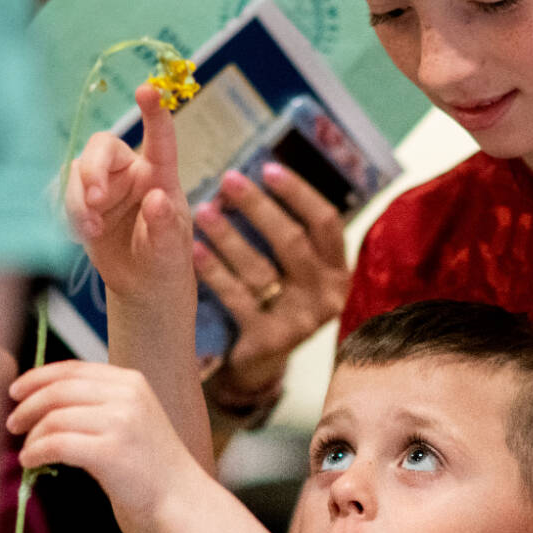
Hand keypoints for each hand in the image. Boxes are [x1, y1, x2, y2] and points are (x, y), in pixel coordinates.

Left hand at [7, 359, 199, 519]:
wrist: (181, 506)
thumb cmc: (151, 470)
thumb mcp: (131, 421)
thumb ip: (99, 403)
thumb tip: (43, 399)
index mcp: (131, 382)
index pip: (73, 369)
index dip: (37, 377)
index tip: (15, 391)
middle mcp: (127, 396)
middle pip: (59, 390)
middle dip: (28, 406)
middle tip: (12, 425)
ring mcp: (121, 423)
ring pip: (54, 418)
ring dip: (31, 437)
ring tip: (26, 453)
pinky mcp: (111, 452)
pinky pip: (57, 445)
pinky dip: (36, 452)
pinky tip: (31, 463)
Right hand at [64, 82, 192, 304]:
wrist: (142, 286)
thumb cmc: (165, 261)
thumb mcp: (171, 249)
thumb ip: (165, 225)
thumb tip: (157, 199)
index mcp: (159, 175)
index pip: (159, 140)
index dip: (154, 112)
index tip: (148, 90)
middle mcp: (129, 172)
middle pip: (102, 146)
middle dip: (93, 171)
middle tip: (94, 201)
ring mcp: (102, 185)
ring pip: (75, 170)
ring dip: (76, 200)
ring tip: (91, 231)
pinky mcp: (79, 201)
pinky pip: (59, 193)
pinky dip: (63, 213)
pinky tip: (80, 235)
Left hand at [193, 162, 350, 398]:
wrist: (264, 363)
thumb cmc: (278, 301)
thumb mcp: (297, 270)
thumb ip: (294, 232)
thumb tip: (263, 172)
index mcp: (337, 270)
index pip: (326, 222)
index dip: (298, 194)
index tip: (267, 168)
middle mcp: (327, 295)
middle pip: (292, 242)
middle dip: (257, 207)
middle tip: (227, 180)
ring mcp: (301, 320)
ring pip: (261, 269)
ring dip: (229, 236)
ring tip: (202, 211)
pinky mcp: (271, 340)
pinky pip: (238, 298)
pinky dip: (215, 273)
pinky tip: (194, 251)